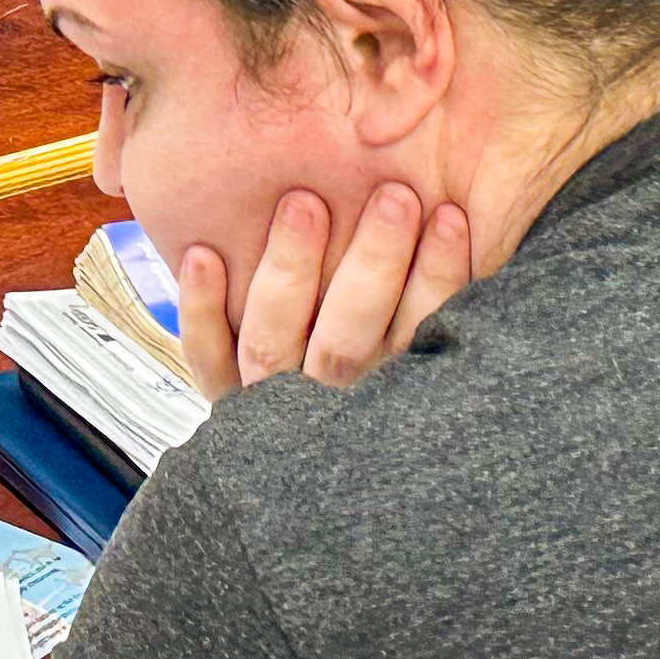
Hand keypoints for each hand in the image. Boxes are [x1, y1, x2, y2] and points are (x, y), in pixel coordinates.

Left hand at [176, 183, 470, 401]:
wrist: (295, 461)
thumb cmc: (368, 346)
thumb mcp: (410, 332)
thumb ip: (432, 287)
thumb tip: (458, 210)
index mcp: (393, 392)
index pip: (421, 336)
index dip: (439, 278)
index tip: (450, 215)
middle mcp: (333, 402)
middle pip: (350, 339)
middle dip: (375, 265)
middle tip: (394, 197)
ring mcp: (271, 403)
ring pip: (276, 342)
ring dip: (291, 270)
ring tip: (303, 203)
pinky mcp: (221, 390)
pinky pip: (208, 354)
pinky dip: (202, 308)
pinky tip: (202, 253)